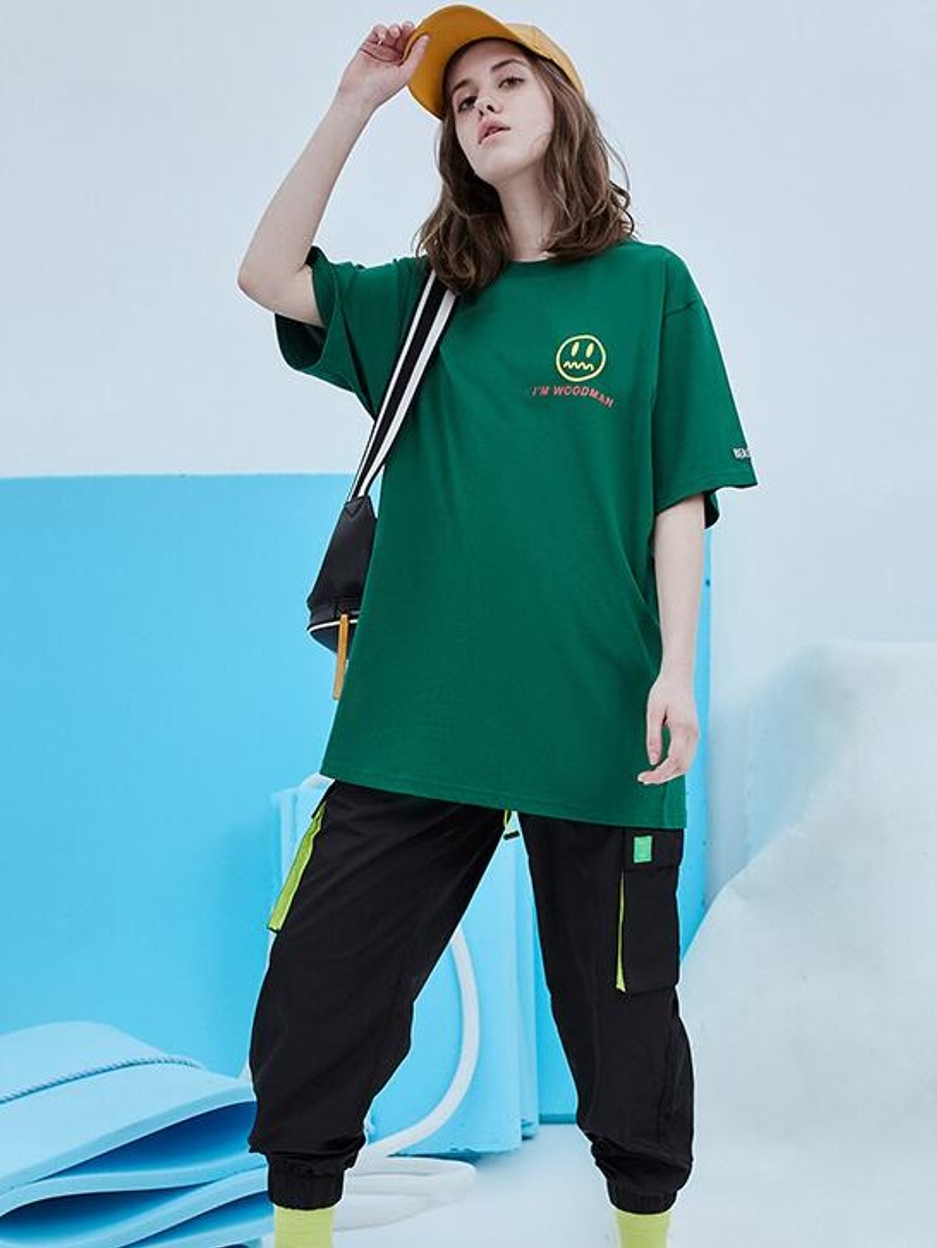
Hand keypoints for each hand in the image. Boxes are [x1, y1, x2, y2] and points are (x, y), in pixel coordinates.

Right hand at [336, 21, 430, 113]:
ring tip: (395, 33)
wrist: (358, 94)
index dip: (416, 38)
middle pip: (402, 38)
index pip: (413, 48)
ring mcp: (380, 52)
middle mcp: (392, 59)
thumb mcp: (406, 73)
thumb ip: (417, 55)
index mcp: (403, 66)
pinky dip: (381, 30)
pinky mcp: (368, 46)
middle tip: (407, 27)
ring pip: (390, 33)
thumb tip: (426, 39)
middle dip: (406, 30)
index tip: (419, 31)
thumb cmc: (380, 90)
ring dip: (394, 29)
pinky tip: (383, 36)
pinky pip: (377, 32)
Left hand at [636, 670, 699, 784]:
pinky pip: (687, 756)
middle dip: (664, 777)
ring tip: (652, 775)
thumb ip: (653, 737)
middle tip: (645, 779)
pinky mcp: (694, 733)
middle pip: (682, 767)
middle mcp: (693, 734)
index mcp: (683, 729)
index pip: (673, 761)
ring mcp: (696, 734)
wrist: (679, 677)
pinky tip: (662, 765)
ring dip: (670, 773)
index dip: (659, 774)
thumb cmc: (664, 691)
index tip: (643, 778)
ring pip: (687, 764)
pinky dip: (675, 765)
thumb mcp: (653, 712)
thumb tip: (652, 760)